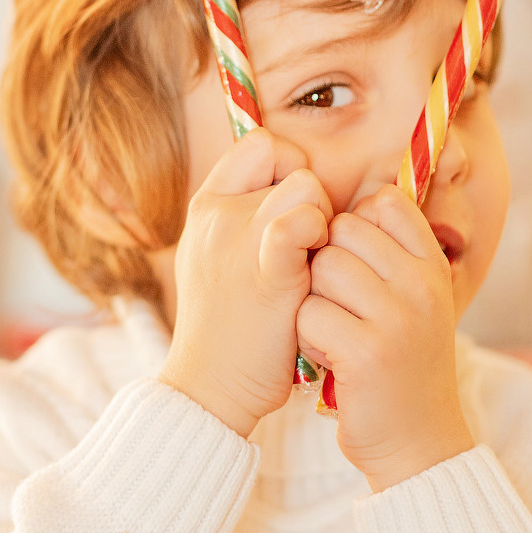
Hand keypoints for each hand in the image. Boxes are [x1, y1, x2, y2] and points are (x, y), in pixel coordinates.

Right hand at [159, 127, 332, 438]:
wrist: (209, 387)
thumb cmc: (227, 328)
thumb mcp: (216, 258)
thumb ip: (244, 219)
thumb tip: (294, 193)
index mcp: (206, 207)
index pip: (261, 145)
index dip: (291, 168)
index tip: (298, 211)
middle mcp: (217, 214)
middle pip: (292, 163)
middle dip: (315, 199)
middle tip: (312, 245)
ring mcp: (238, 239)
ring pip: (308, 187)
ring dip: (325, 220)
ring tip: (315, 261)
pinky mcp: (266, 272)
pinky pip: (302, 221)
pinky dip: (319, 237)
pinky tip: (315, 272)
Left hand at [296, 184, 473, 489]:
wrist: (419, 443)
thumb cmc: (403, 365)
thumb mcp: (416, 303)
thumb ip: (390, 256)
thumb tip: (339, 207)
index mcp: (433, 266)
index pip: (384, 203)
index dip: (353, 226)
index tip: (355, 265)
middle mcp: (423, 285)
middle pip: (342, 230)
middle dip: (325, 264)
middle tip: (340, 306)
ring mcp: (398, 318)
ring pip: (321, 267)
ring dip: (313, 299)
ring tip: (334, 331)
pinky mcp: (366, 352)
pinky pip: (309, 313)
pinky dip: (307, 336)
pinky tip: (328, 356)